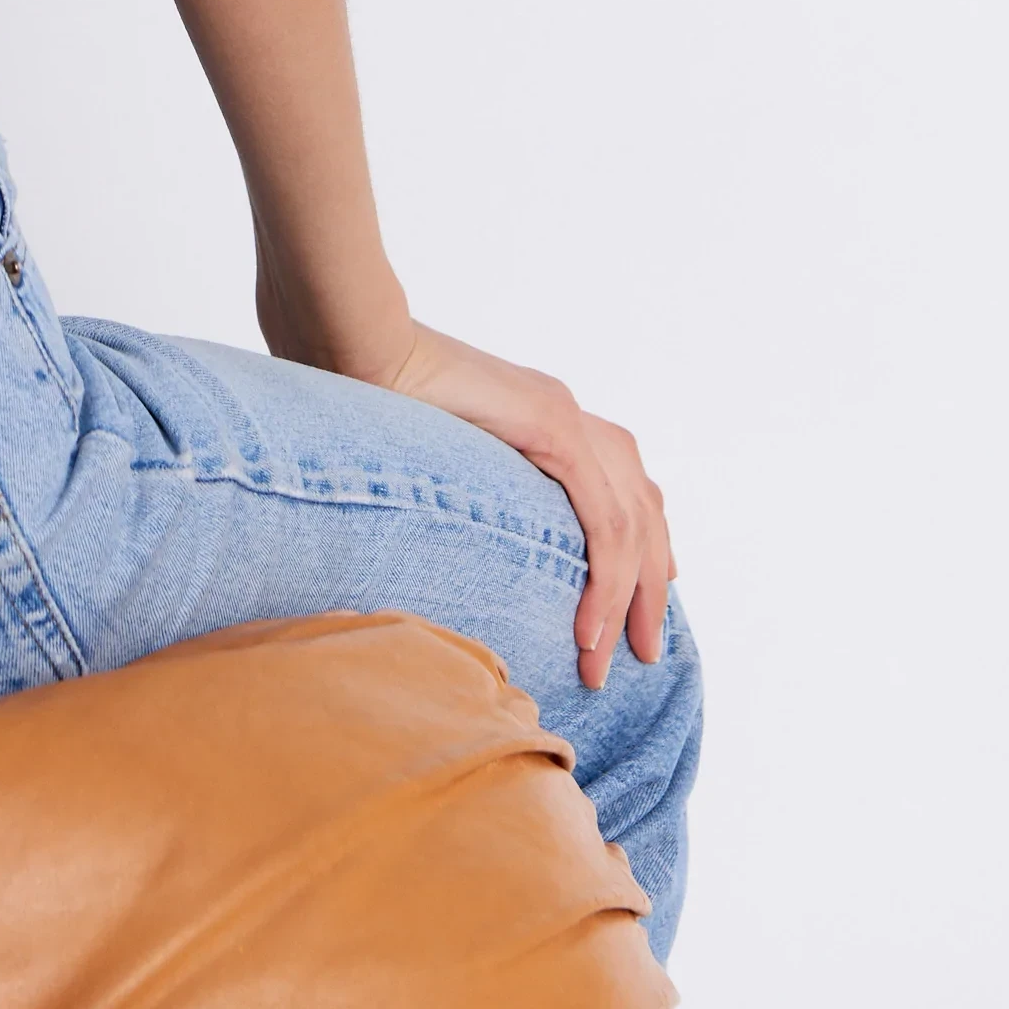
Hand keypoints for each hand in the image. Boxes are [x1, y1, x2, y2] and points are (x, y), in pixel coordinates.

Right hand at [358, 317, 676, 691]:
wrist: (357, 347)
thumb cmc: (374, 400)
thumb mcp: (446, 456)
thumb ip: (480, 486)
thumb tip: (471, 537)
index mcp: (549, 415)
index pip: (625, 487)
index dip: (645, 547)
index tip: (646, 602)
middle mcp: (569, 413)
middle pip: (643, 507)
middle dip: (650, 586)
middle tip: (643, 651)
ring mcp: (567, 416)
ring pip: (632, 523)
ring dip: (627, 600)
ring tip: (606, 661)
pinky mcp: (554, 428)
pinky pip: (603, 521)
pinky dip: (606, 581)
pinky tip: (589, 627)